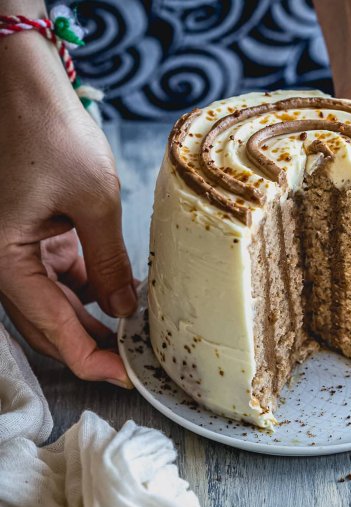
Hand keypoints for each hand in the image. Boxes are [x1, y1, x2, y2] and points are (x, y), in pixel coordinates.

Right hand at [0, 31, 135, 385]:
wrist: (23, 85)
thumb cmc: (50, 132)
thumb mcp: (93, 202)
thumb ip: (108, 261)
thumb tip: (121, 309)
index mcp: (4, 260)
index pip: (52, 332)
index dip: (92, 361)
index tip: (128, 376)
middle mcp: (2, 262)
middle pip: (50, 325)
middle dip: (93, 345)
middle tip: (136, 360)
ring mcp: (14, 249)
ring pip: (55, 303)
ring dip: (92, 318)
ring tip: (135, 328)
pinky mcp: (29, 235)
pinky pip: (58, 275)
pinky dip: (88, 287)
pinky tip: (119, 291)